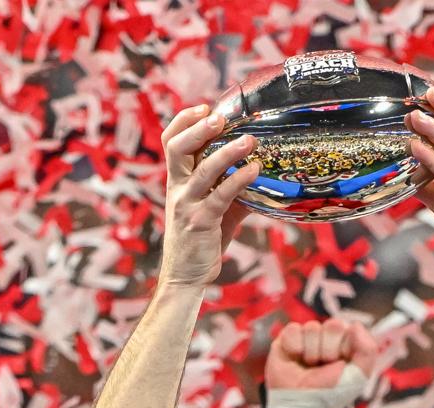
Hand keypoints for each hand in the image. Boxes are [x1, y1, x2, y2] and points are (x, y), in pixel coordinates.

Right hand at [156, 104, 261, 289]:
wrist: (186, 275)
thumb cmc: (202, 238)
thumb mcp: (215, 208)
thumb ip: (232, 187)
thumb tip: (262, 171)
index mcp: (177, 180)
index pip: (170, 141)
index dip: (184, 121)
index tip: (204, 107)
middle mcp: (178, 188)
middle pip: (176, 148)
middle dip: (198, 128)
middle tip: (220, 117)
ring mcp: (187, 204)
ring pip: (203, 169)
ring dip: (227, 151)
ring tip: (250, 140)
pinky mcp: (201, 221)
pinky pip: (221, 195)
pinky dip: (239, 180)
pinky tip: (255, 171)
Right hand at [266, 318, 380, 392]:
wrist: (301, 407)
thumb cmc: (330, 394)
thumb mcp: (358, 376)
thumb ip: (368, 350)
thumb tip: (355, 325)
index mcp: (346, 344)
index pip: (350, 329)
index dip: (345, 349)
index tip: (340, 366)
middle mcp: (327, 338)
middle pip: (333, 325)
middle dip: (329, 350)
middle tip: (324, 366)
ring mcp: (307, 337)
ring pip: (312, 327)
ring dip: (311, 353)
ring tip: (309, 367)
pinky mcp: (286, 339)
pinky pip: (293, 329)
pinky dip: (294, 347)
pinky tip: (295, 359)